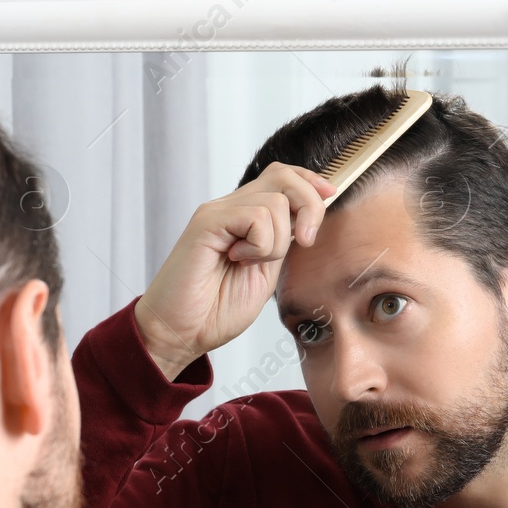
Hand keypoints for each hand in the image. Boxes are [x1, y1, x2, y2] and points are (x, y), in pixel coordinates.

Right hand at [134, 162, 334, 380]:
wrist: (179, 331)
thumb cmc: (216, 310)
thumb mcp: (266, 272)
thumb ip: (282, 242)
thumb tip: (307, 220)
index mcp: (245, 218)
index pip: (282, 176)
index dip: (309, 182)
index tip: (328, 196)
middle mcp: (230, 208)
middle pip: (283, 175)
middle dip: (309, 205)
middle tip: (303, 242)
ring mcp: (217, 212)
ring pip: (275, 201)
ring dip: (275, 242)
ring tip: (249, 263)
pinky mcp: (207, 222)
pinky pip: (255, 216)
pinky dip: (259, 245)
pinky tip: (237, 259)